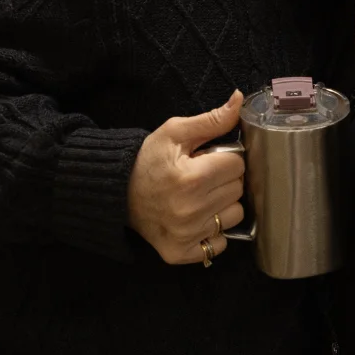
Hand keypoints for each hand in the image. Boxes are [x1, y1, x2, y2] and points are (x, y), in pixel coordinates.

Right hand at [126, 91, 246, 264]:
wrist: (115, 192)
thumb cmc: (147, 160)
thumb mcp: (174, 132)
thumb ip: (211, 120)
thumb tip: (239, 100)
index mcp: (191, 178)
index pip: (238, 165)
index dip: (225, 159)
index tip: (208, 160)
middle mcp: (190, 211)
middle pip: (238, 190)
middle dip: (224, 180)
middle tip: (202, 177)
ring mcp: (186, 235)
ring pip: (234, 217)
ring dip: (223, 206)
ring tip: (200, 197)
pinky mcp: (180, 253)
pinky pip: (220, 244)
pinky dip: (213, 232)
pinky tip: (196, 219)